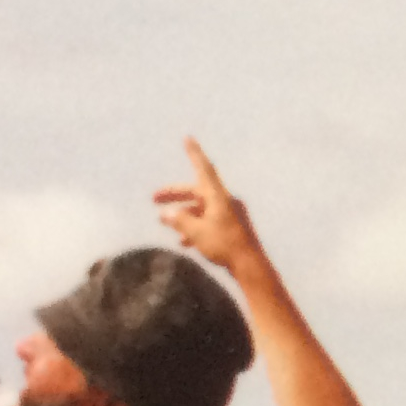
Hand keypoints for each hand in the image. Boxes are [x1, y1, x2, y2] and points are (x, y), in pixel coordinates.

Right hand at [154, 138, 263, 273]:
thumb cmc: (224, 246)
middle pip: (196, 191)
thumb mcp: (196, 232)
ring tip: (168, 225)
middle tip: (153, 199)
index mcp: (219, 197)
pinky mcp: (233, 228)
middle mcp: (226, 202)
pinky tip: (185, 243)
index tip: (188, 138)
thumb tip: (167, 215)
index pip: (204, 169)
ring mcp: (231, 215)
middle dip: (175, 195)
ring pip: (202, 209)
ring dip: (184, 215)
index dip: (194, 153)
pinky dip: (196, 227)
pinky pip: (210, 222)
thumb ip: (179, 221)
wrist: (251, 267)